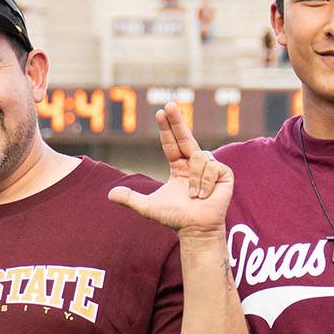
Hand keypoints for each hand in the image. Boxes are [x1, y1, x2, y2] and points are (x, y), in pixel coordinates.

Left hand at [112, 102, 234, 233]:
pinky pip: (210, 167)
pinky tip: (205, 195)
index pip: (171, 143)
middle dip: (177, 120)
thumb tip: (109, 194)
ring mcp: (210, 167)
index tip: (160, 112)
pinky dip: (204, 183)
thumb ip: (130, 199)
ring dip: (194, 179)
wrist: (196, 230)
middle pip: (185, 136)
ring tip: (194, 196)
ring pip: (198, 157)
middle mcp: (194, 163)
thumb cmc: (175, 218)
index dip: (166, 128)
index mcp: (179, 167)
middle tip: (169, 104)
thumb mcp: (148, 207)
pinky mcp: (224, 173)